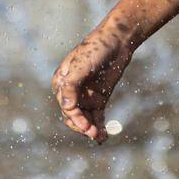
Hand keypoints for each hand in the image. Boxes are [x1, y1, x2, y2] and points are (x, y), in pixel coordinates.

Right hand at [51, 28, 133, 142]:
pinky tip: (103, 137)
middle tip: (93, 133)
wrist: (117, 41)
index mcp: (61, 83)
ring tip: (99, 137)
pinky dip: (98, 126)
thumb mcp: (80, 66)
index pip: (66, 106)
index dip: (75, 119)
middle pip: (73, 116)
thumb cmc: (95, 49)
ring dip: (90, 130)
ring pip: (85, 119)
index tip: (86, 126)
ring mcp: (85, 96)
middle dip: (82, 126)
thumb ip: (71, 87)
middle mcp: (72, 92)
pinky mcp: (98, 98)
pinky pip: (96, 117)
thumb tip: (66, 107)